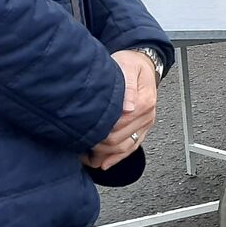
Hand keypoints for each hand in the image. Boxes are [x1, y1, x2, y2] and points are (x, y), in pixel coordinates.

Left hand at [86, 50, 158, 169]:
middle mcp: (147, 115)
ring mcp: (145, 123)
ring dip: (105, 155)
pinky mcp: (142, 128)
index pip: (120, 125)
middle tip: (77, 145)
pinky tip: (103, 162)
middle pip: (120, 139)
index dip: (100, 131)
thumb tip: (127, 107)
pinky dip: (117, 158)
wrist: (142, 63)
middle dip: (98, 145)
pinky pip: (132, 147)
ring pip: (125, 147)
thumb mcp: (127, 67)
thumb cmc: (131, 64)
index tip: (82, 133)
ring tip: (86, 156)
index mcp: (144, 102)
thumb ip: (128, 86)